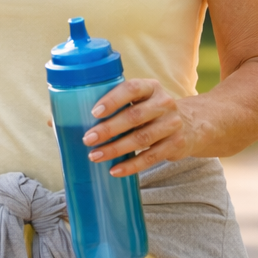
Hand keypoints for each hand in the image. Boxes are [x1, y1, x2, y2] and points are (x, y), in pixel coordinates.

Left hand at [81, 78, 198, 176]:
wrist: (193, 124)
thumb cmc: (151, 111)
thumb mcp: (140, 100)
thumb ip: (115, 104)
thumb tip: (64, 120)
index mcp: (150, 87)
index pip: (131, 88)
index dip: (113, 99)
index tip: (94, 113)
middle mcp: (164, 103)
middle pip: (134, 116)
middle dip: (109, 129)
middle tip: (88, 139)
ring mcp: (172, 124)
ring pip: (142, 138)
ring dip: (116, 149)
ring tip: (95, 156)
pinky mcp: (176, 144)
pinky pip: (151, 157)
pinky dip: (131, 165)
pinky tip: (114, 170)